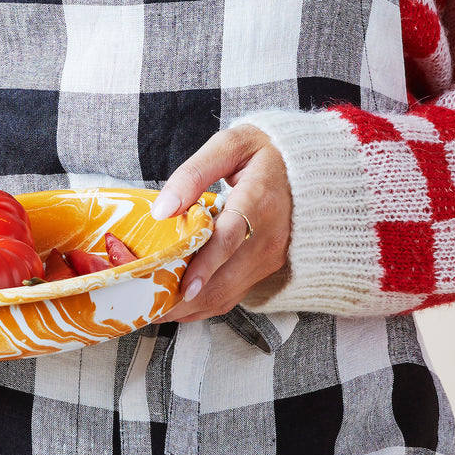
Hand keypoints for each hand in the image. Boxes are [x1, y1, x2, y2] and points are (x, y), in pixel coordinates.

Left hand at [152, 125, 291, 323]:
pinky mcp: (267, 268)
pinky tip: (179, 303)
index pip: (230, 239)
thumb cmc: (263, 153)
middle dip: (184, 298)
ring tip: (156, 308)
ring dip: (190, 307)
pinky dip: (204, 304)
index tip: (184, 286)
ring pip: (227, 294)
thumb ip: (193, 174)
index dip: (205, 266)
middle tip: (147, 306)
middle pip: (224, 278)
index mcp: (259, 200)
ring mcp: (270, 257)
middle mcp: (269, 236)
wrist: (307, 168)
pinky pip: (233, 295)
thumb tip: (163, 209)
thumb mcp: (229, 145)